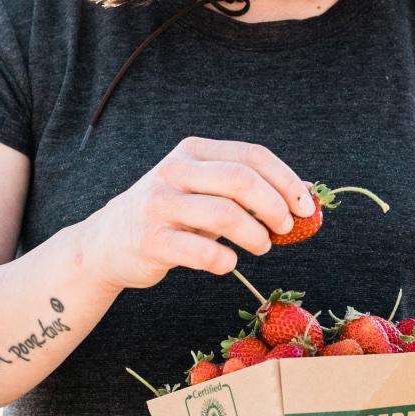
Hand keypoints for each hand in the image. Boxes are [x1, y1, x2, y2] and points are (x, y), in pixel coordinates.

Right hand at [80, 135, 315, 290]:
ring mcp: (159, 204)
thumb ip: (246, 189)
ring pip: (225, 214)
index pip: (252, 156)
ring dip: (256, 236)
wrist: (107, 243)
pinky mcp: (150, 240)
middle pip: (241, 180)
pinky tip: (228, 263)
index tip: (306, 208)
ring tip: (261, 247)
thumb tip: (306, 196)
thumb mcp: (204, 192)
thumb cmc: (172, 216)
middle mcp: (174, 171)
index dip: (286, 181)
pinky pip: (202, 252)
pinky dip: (226, 261)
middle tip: (286, 229)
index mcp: (193, 152)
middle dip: (275, 207)